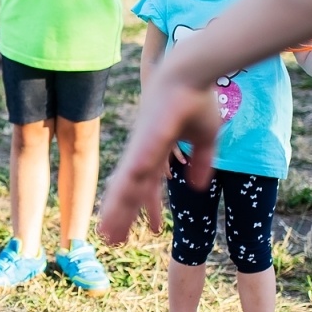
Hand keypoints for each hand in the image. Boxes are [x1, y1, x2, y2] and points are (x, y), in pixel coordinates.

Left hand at [99, 64, 222, 242]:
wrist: (192, 71)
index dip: (151, 209)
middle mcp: (144, 151)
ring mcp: (142, 145)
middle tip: (114, 240)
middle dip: (123, 215)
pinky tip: (118, 206)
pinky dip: (126, 187)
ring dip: (117, 210)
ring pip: (125, 185)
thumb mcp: (205, 138)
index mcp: (157, 151)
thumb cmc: (198, 99)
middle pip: (131, 191)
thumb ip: (200, 161)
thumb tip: (197, 185)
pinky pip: (135, 167)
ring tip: (107, 234)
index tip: (155, 230)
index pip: (150, 186)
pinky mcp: (145, 138)